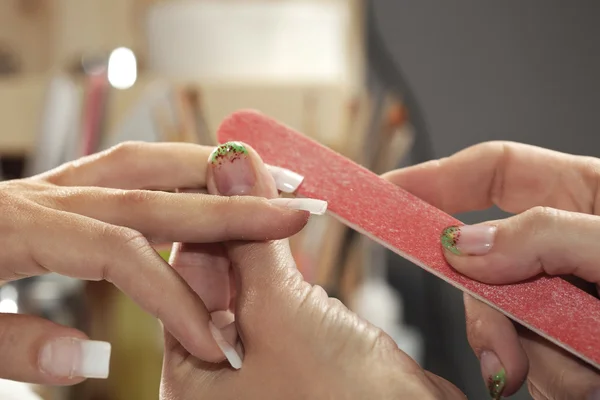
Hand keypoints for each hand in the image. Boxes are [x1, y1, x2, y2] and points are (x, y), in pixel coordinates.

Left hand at [0, 142, 310, 385]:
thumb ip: (10, 344)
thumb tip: (85, 356)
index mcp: (12, 224)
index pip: (123, 252)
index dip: (175, 296)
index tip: (212, 340)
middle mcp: (42, 192)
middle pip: (154, 190)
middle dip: (230, 204)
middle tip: (293, 210)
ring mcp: (51, 183)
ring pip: (145, 161)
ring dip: (210, 168)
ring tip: (266, 178)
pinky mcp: (56, 187)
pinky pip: (127, 165)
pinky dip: (174, 167)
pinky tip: (208, 178)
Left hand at [160, 142, 465, 399]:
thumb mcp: (282, 314)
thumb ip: (252, 240)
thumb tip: (230, 168)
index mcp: (194, 379)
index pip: (180, 279)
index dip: (199, 219)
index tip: (217, 172)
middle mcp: (222, 374)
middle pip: (217, 280)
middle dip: (234, 225)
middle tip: (249, 171)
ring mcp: (264, 365)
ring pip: (254, 286)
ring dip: (264, 241)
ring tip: (271, 190)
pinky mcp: (303, 354)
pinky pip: (286, 299)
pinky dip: (291, 266)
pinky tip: (293, 235)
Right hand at [383, 141, 599, 398]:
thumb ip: (549, 236)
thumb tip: (468, 247)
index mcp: (581, 197)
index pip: (489, 172)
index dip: (434, 177)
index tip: (390, 195)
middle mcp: (563, 246)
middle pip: (483, 260)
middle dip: (486, 306)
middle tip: (501, 343)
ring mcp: (562, 298)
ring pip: (502, 319)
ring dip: (530, 355)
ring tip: (588, 367)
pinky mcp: (569, 344)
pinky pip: (530, 360)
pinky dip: (550, 378)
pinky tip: (590, 380)